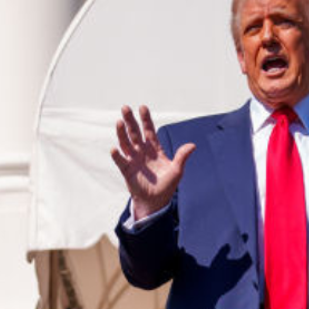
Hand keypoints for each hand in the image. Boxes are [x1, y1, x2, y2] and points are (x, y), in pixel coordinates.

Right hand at [110, 105, 194, 219]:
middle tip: (125, 108)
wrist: (155, 202)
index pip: (149, 130)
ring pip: (126, 143)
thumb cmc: (166, 186)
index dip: (146, 119)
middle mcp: (142, 152)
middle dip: (130, 121)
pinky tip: (115, 149)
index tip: (142, 107)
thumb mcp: (177, 171)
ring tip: (119, 122)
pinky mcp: (127, 171)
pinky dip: (117, 156)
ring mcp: (133, 160)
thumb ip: (182, 157)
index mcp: (154, 149)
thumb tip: (193, 145)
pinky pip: (120, 162)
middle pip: (135, 133)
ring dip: (122, 133)